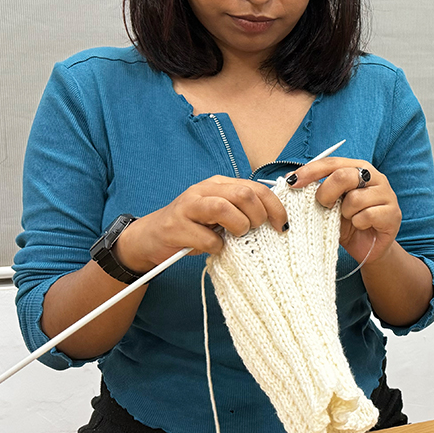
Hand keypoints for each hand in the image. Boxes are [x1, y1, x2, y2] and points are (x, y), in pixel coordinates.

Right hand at [114, 175, 287, 271]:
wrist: (151, 238)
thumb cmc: (193, 228)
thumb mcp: (220, 215)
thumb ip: (241, 210)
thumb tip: (275, 219)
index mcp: (219, 184)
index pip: (255, 187)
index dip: (274, 206)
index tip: (282, 225)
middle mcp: (204, 190)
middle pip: (243, 194)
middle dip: (257, 216)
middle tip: (254, 230)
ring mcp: (188, 207)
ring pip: (223, 208)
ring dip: (238, 227)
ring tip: (236, 236)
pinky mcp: (176, 227)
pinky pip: (207, 238)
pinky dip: (216, 247)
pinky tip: (214, 248)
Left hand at [284, 158, 400, 265]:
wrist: (368, 248)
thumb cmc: (347, 223)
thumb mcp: (328, 205)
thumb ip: (316, 189)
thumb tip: (289, 178)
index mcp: (358, 168)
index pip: (332, 162)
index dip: (311, 171)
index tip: (293, 183)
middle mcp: (375, 177)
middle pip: (344, 176)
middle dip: (326, 193)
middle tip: (324, 206)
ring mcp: (386, 194)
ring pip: (355, 199)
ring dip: (345, 214)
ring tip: (349, 219)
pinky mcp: (393, 213)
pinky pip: (367, 215)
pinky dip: (358, 224)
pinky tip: (361, 226)